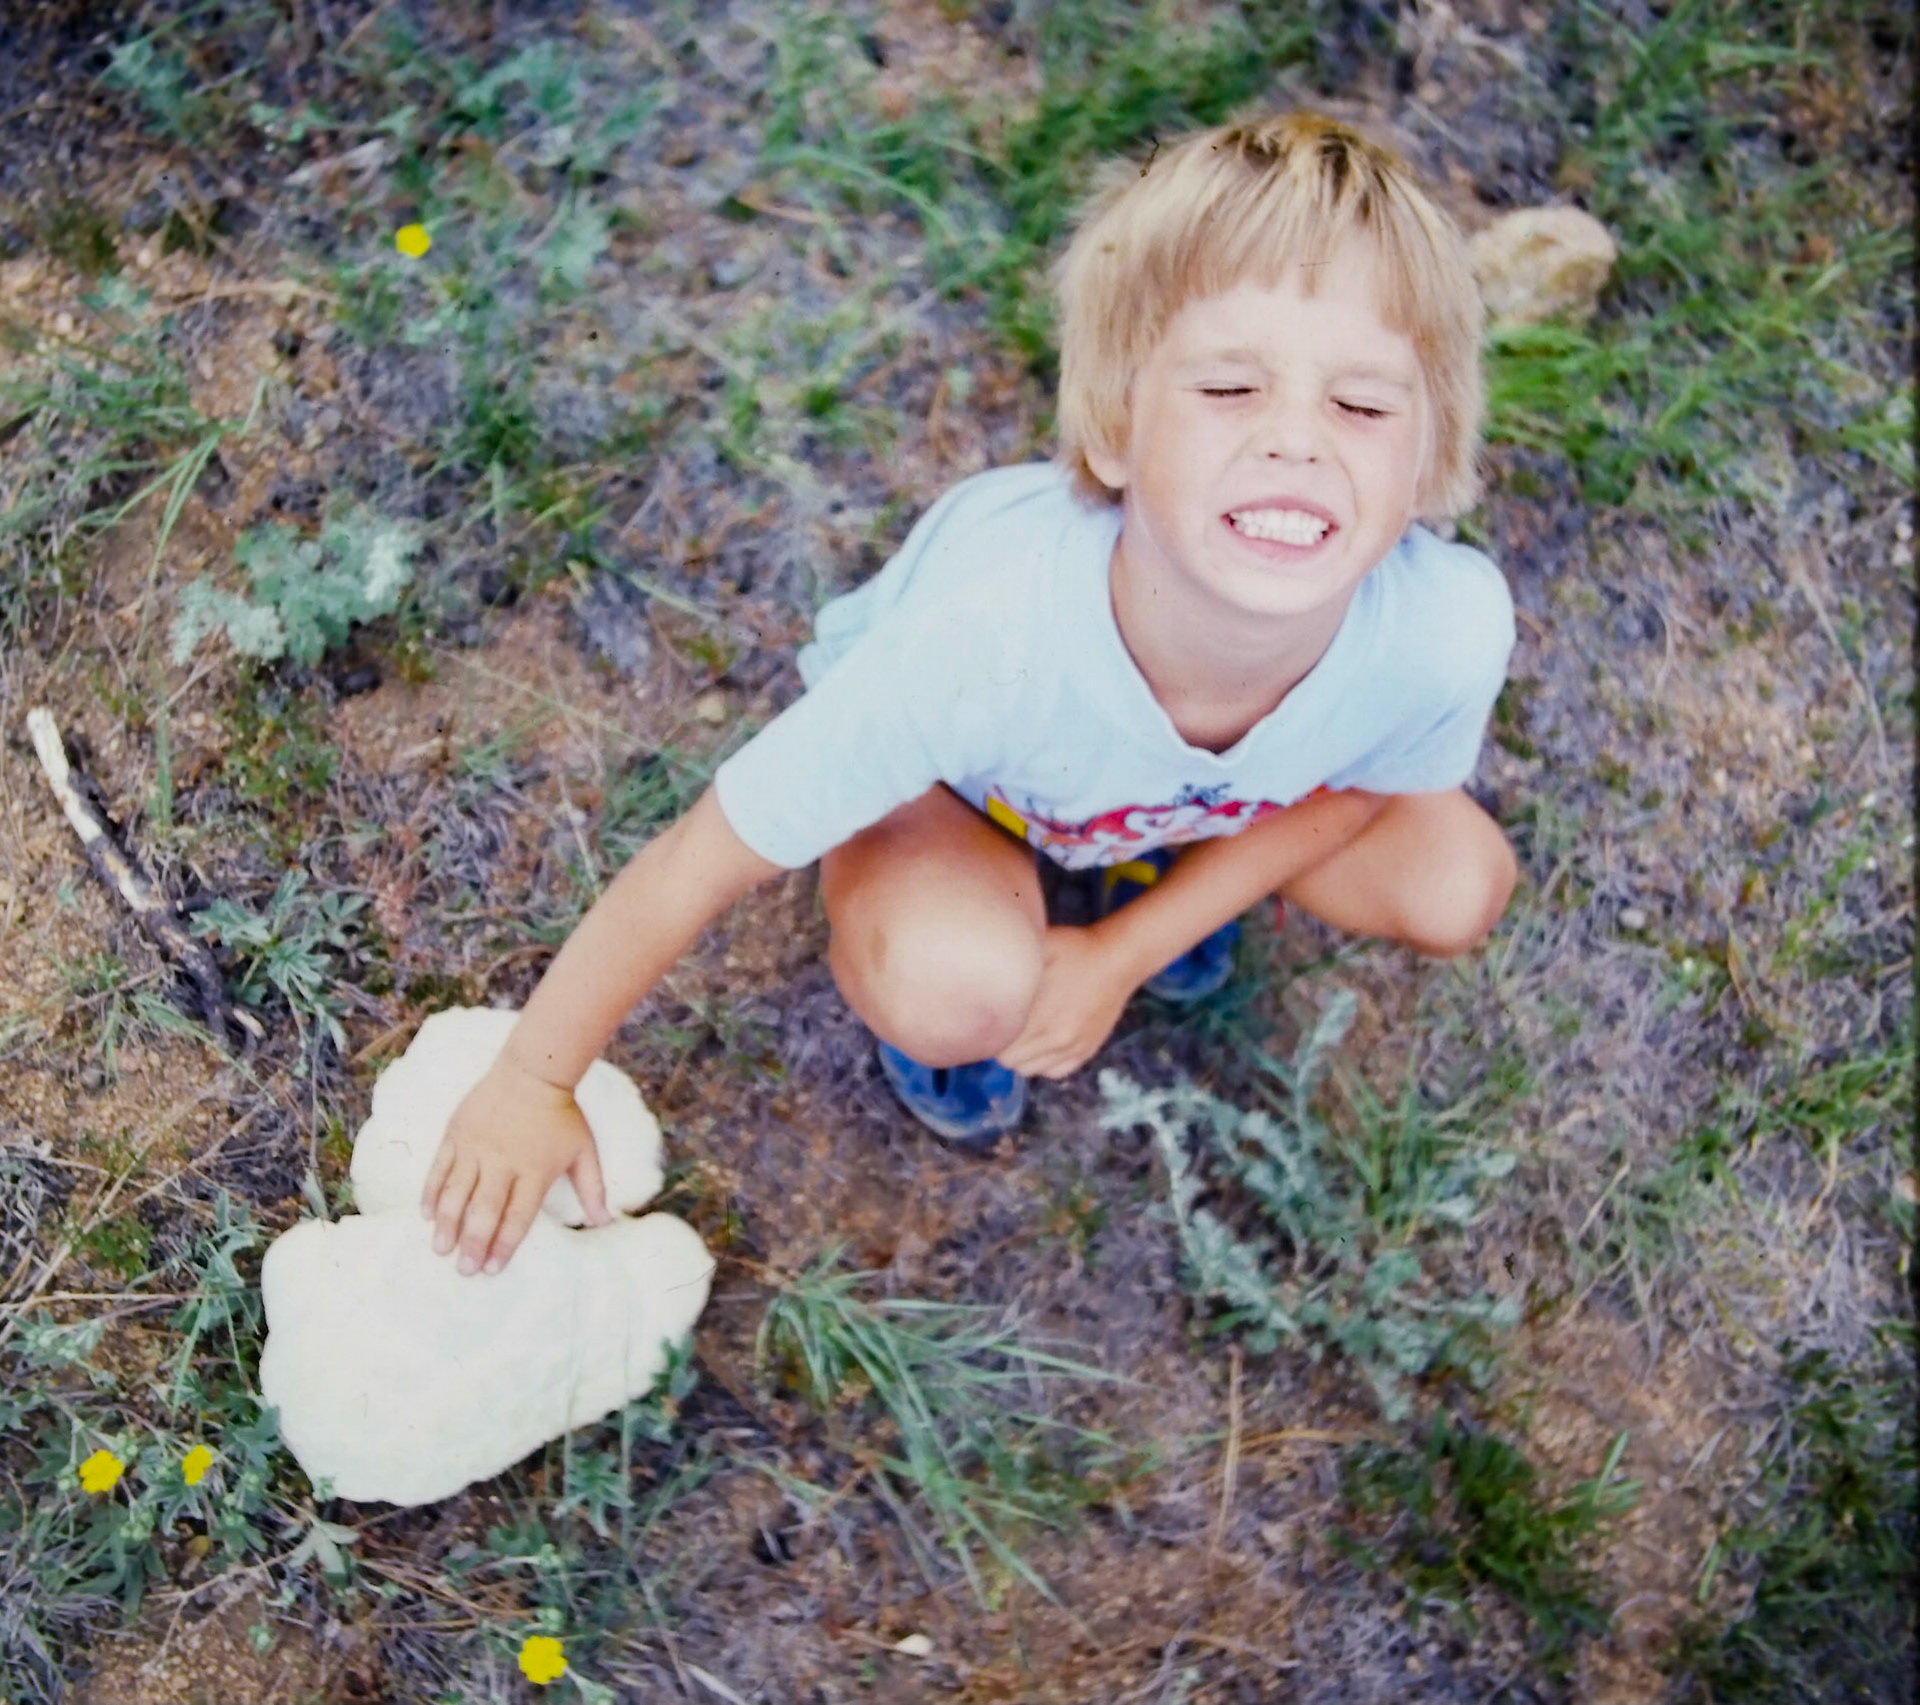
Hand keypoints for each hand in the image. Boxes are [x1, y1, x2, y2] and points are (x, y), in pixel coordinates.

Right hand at [420, 1055, 611, 1275]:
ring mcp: (476, 1147)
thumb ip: (593, 1189)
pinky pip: (440, 1167)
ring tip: (440, 1249)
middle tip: (463, 1270)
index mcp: (535, 1170)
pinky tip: (427, 1215)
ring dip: (447, 1223)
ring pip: (456, 1192)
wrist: (534, 1071)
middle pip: (485, 1209)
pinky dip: (431, 1192)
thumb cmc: (561, 1115)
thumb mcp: (584, 1151)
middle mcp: (503, 1161)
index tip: (492, 1269)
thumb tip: (607, 1223)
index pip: (517, 1215)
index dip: (504, 1245)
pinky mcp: (457, 1133)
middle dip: (473, 1243)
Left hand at [996, 924, 1135, 1079]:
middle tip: (1004, 1025)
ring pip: (1029, 1070)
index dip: (987, 1033)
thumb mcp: (1038, 947)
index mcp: (1040, 1014)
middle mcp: (1056, 1038)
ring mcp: (1073, 1048)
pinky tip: (1043, 1043)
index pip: (997, 1043)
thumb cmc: (1074, 949)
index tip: (988, 1019)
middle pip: (1009, 1061)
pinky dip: (1043, 1063)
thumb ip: (1010, 965)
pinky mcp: (1086, 1052)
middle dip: (1001, 1045)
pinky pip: (1054, 1072)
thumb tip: (981, 975)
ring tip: (1023, 1034)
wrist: (1119, 959)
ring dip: (1021, 1056)